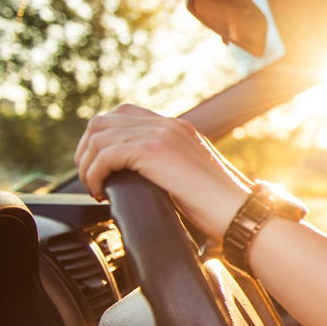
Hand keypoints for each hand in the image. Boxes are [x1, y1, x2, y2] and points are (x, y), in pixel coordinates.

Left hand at [74, 104, 250, 240]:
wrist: (240, 211)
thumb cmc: (220, 206)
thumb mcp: (191, 176)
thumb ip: (169, 167)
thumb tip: (141, 180)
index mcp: (177, 128)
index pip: (124, 114)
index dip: (102, 138)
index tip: (99, 165)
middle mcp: (168, 124)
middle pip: (103, 121)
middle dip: (86, 150)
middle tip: (90, 178)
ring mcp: (161, 134)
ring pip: (98, 136)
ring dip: (87, 164)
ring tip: (93, 187)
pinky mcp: (154, 150)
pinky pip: (105, 155)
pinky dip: (94, 175)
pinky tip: (100, 192)